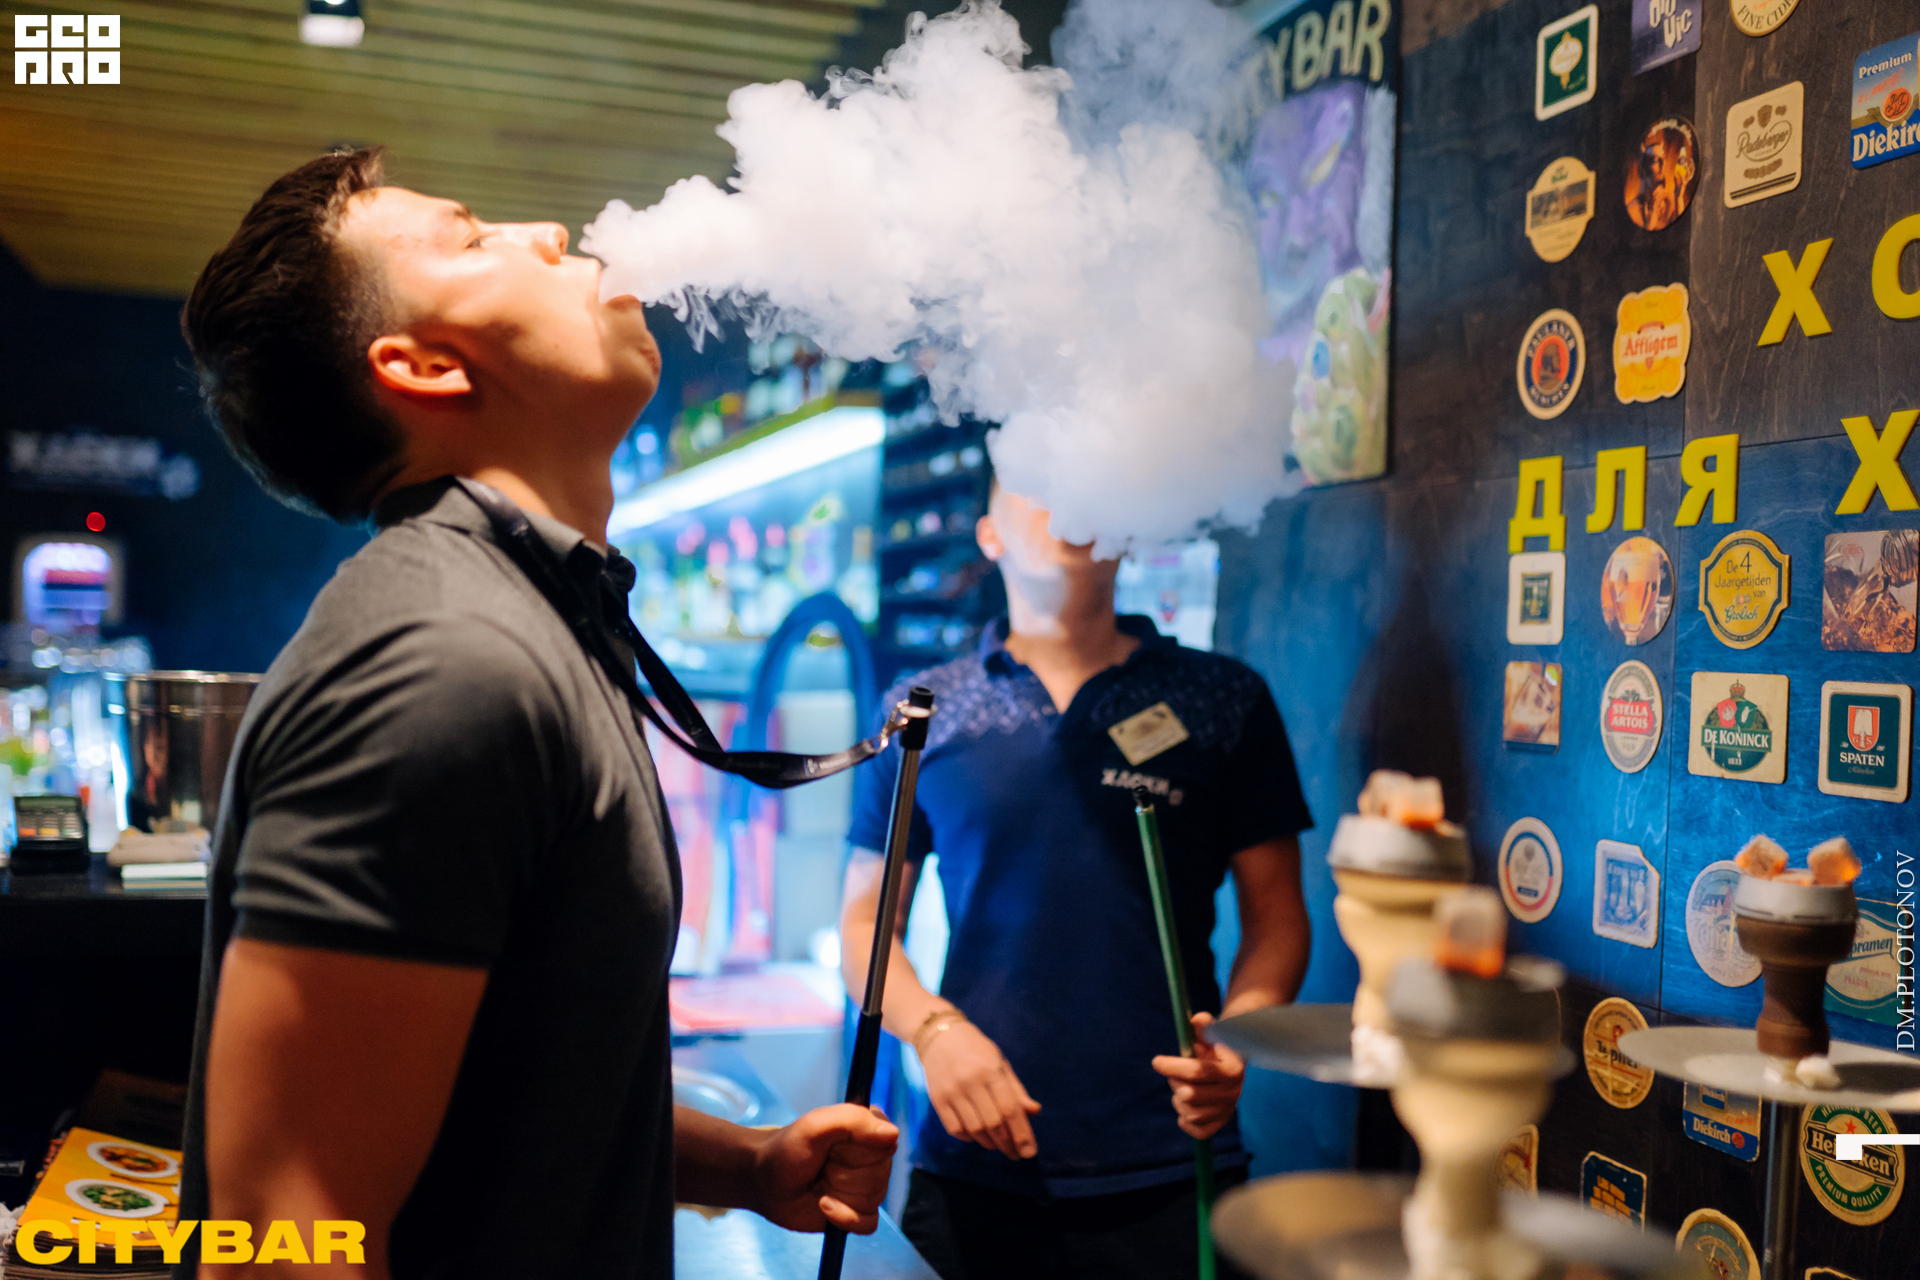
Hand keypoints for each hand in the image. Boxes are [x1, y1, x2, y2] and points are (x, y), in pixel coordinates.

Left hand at [751, 1104, 898, 1233]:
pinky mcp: (856, 1212)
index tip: (835, 1147)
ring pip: (874, 1200)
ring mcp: (865, 1185)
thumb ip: (852, 1121)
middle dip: (846, 1175)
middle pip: (881, 1176)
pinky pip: (868, 1224)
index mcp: (866, 1127)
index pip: (887, 1143)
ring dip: (841, 1196)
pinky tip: (825, 1207)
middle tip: (822, 1166)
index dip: (859, 1150)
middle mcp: (871, 1156)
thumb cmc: (787, 1149)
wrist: (764, 1183)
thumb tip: (892, 1134)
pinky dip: (846, 1220)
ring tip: (819, 1184)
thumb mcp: (814, 1127)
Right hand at [919, 1020, 1041, 1159]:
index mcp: (990, 1071)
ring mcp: (952, 1092)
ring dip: (990, 1143)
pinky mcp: (937, 1100)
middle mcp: (970, 1082)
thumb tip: (1034, 1112)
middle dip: (1008, 1144)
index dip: (1022, 1134)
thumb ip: (1016, 1089)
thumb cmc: (975, 1048)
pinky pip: (955, 1129)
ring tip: (999, 1145)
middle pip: (993, 1124)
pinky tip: (978, 1136)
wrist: (938, 1034)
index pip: (1010, 1109)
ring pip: (975, 1130)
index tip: (1029, 1152)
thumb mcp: (999, 1062)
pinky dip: (969, 1138)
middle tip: (1016, 1154)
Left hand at [1151, 1012, 1245, 1139]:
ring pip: (1191, 1114)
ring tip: (1180, 1088)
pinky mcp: (1220, 1123)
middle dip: (1175, 1082)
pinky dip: (1186, 1122)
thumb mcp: (1210, 1031)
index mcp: (1232, 1069)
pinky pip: (1199, 1131)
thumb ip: (1203, 1025)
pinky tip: (1183, 1109)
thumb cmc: (1214, 1044)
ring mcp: (1228, 1110)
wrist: (1231, 1063)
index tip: (1156, 1061)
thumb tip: (1196, 1020)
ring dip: (1178, 1100)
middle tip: (1174, 1073)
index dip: (1173, 1067)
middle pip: (1190, 1095)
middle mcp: (1233, 1093)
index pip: (1198, 1072)